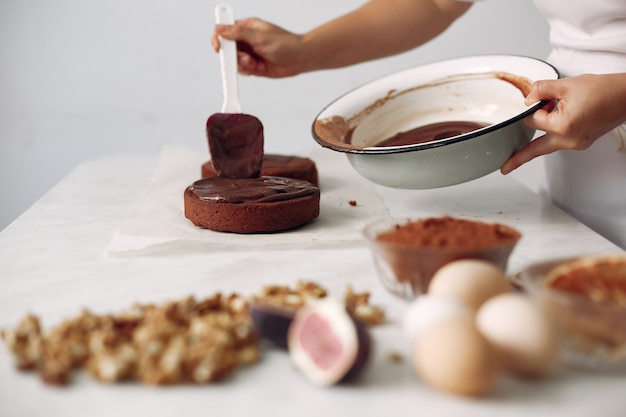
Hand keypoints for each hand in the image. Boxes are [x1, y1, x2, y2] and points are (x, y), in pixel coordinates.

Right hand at [211, 18, 306, 77]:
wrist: (299, 59)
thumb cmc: (285, 44)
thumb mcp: (259, 36)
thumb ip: (237, 33)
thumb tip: (220, 28)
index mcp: (246, 27)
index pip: (224, 30)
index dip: (219, 39)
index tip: (219, 47)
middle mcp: (246, 40)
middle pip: (227, 48)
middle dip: (233, 55)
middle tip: (243, 57)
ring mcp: (250, 53)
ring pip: (234, 61)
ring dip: (242, 64)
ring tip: (254, 62)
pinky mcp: (254, 65)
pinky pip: (242, 69)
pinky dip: (248, 70)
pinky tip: (258, 67)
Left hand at [501, 73, 625, 173]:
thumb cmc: (605, 90)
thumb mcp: (567, 85)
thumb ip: (541, 90)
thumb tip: (528, 97)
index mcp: (563, 126)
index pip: (533, 120)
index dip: (533, 107)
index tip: (536, 100)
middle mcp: (570, 140)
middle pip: (536, 150)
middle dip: (518, 158)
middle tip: (504, 168)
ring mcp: (577, 144)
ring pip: (548, 144)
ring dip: (542, 133)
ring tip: (540, 123)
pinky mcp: (582, 142)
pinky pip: (561, 140)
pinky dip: (555, 131)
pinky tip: (560, 117)